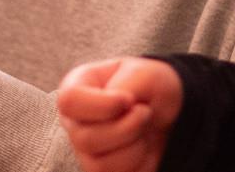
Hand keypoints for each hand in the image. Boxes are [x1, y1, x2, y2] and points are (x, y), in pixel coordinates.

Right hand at [57, 57, 182, 171]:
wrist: (165, 111)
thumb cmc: (148, 86)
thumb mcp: (144, 72)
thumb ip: (127, 84)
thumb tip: (119, 109)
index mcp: (76, 87)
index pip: (70, 101)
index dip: (103, 105)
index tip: (130, 100)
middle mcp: (75, 121)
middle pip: (85, 139)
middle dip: (127, 129)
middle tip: (145, 112)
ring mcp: (85, 150)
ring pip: (100, 166)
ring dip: (135, 148)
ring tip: (145, 131)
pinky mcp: (101, 170)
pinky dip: (140, 165)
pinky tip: (144, 148)